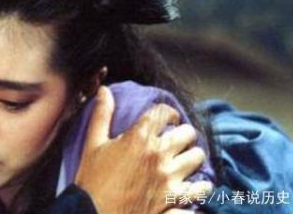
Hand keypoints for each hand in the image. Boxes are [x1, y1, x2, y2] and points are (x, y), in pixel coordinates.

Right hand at [75, 86, 212, 213]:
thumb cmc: (92, 180)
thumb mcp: (92, 144)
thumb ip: (102, 115)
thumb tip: (104, 90)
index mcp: (139, 139)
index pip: (164, 113)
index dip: (168, 112)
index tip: (166, 118)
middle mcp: (159, 156)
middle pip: (188, 134)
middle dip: (182, 134)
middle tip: (174, 140)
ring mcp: (170, 180)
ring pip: (198, 159)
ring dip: (192, 157)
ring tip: (183, 161)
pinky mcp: (175, 202)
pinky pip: (200, 191)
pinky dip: (199, 188)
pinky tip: (193, 187)